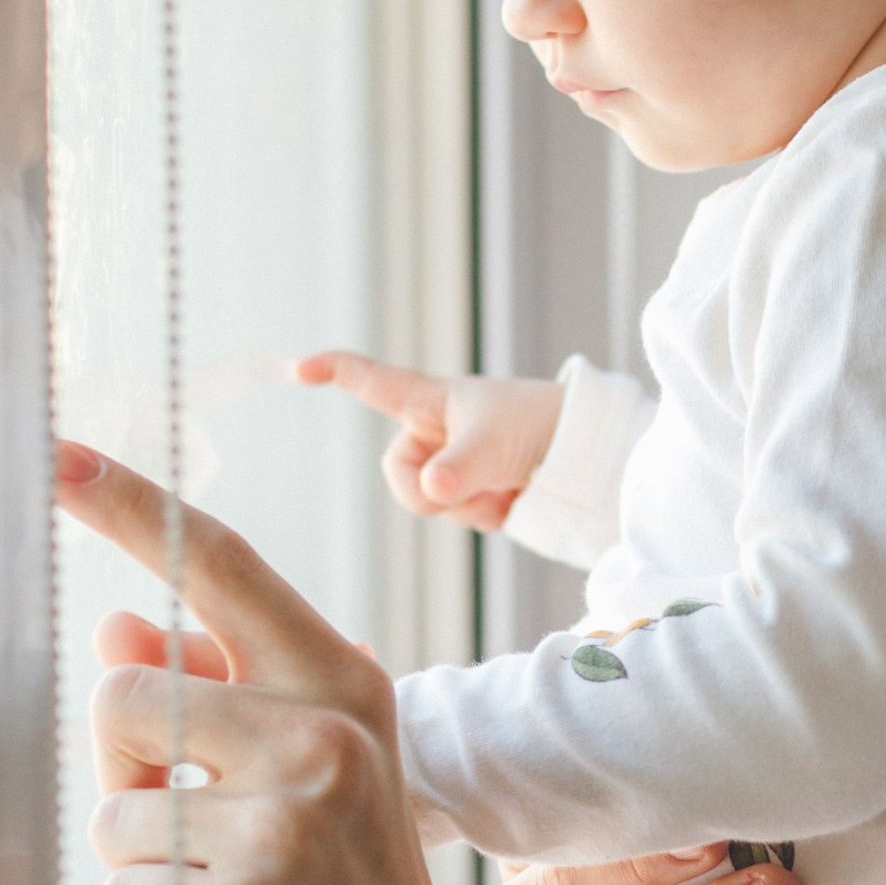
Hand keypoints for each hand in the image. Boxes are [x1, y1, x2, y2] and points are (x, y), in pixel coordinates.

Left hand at [59, 438, 486, 884]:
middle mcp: (320, 735)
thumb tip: (115, 634)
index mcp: (340, 685)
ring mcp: (284, 822)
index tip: (53, 449)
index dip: (127, 503)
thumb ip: (218, 704)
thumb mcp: (311, 782)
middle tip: (214, 849)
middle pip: (120, 703)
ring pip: (112, 819)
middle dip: (131, 783)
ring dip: (148, 879)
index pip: (216, 567)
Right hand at [299, 350, 561, 533]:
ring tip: (503, 483)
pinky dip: (482, 514)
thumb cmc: (538, 423)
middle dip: (428, 491)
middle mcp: (433, 432)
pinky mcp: (471, 494)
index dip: (333, 371)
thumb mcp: (495, 441)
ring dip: (464, 504)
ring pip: (428, 502)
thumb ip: (460, 467)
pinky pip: (457, 516)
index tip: (299, 368)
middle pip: (398, 474)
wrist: (586, 453)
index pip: (370, 380)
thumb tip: (433, 488)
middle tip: (471, 484)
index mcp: (430, 401)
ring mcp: (451, 465)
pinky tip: (510, 498)